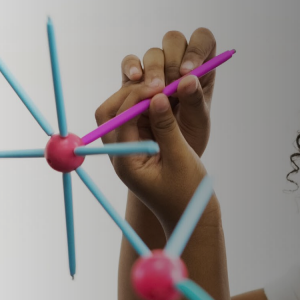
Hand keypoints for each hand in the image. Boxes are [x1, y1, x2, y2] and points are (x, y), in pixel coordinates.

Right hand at [95, 28, 216, 157]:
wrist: (164, 158)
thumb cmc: (187, 139)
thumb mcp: (198, 123)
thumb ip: (194, 102)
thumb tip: (187, 80)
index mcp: (201, 68)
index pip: (203, 39)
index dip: (197, 48)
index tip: (189, 71)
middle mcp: (178, 63)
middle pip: (173, 41)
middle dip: (172, 62)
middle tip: (168, 86)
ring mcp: (155, 69)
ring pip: (153, 53)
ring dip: (152, 70)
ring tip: (154, 91)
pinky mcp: (133, 79)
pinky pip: (129, 63)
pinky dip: (131, 68)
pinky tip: (134, 80)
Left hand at [103, 86, 211, 230]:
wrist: (189, 215)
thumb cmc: (187, 193)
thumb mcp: (180, 158)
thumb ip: (167, 127)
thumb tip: (157, 97)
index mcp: (126, 162)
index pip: (120, 120)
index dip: (138, 97)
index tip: (160, 85)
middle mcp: (120, 153)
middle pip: (111, 113)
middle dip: (131, 94)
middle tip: (159, 84)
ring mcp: (128, 148)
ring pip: (121, 112)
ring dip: (139, 98)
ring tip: (164, 89)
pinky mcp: (139, 144)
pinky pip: (135, 118)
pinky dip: (147, 105)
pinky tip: (165, 99)